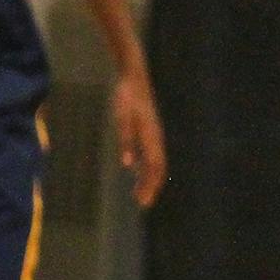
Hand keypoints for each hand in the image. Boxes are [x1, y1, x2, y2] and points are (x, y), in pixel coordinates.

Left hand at [112, 68, 167, 207]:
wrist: (133, 77)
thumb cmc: (127, 97)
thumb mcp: (123, 118)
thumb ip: (126, 140)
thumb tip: (127, 164)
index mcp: (151, 137)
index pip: (155, 167)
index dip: (150, 185)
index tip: (143, 200)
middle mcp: (155, 138)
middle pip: (157, 168)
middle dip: (151, 186)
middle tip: (142, 203)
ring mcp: (153, 134)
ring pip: (154, 162)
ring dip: (148, 178)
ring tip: (139, 193)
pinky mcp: (148, 130)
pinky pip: (149, 153)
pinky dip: (144, 167)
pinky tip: (135, 171)